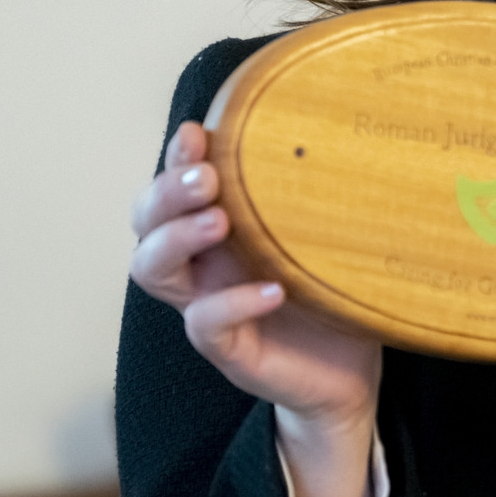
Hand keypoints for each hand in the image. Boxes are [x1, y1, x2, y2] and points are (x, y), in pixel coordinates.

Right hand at [130, 121, 380, 496]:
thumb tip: (340, 125)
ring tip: (220, 220)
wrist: (348, 371)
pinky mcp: (227, 350)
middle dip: (166, 192)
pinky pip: (206, 324)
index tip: (196, 132)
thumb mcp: (322, 232)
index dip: (174, 159)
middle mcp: (201, 265)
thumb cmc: (332, 291)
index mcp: (218, 229)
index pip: (175, 186)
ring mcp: (208, 306)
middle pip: (146, 222)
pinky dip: (233, 302)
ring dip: (178, 238)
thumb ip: (313, 191)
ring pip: (152, 270)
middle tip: (207, 177)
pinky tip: (273, 290)